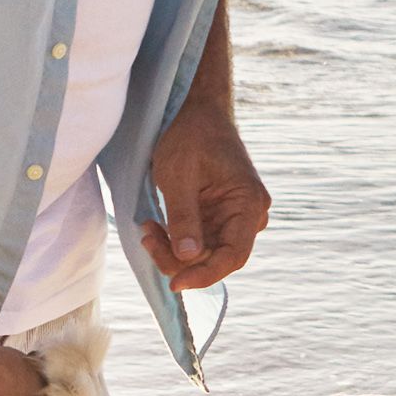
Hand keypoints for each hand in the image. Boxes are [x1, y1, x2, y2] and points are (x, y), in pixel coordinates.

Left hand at [142, 104, 266, 291]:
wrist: (194, 112)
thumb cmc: (190, 135)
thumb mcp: (179, 176)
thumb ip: (183, 217)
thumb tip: (188, 257)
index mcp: (248, 203)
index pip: (234, 255)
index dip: (205, 274)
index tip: (175, 283)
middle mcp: (248, 215)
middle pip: (218, 258)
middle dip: (180, 259)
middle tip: (147, 238)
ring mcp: (233, 217)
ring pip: (205, 254)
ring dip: (174, 250)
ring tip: (147, 228)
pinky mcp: (216, 217)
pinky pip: (198, 242)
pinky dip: (175, 240)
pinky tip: (154, 226)